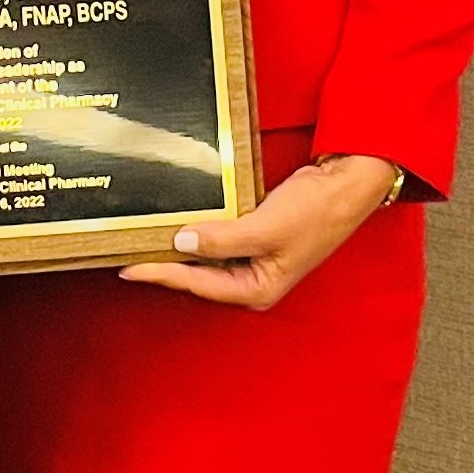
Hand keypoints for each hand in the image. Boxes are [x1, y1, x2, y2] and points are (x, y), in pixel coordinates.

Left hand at [118, 156, 399, 312]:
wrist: (347, 183)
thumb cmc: (317, 211)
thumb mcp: (266, 227)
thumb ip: (222, 239)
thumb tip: (182, 242)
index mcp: (257, 289)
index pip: (197, 283)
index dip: (161, 273)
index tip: (128, 266)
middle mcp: (253, 280)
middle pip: (197, 277)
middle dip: (164, 265)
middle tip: (126, 253)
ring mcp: (254, 259)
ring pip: (205, 259)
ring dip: (178, 249)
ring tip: (143, 240)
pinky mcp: (254, 238)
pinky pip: (217, 240)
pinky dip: (198, 232)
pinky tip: (179, 223)